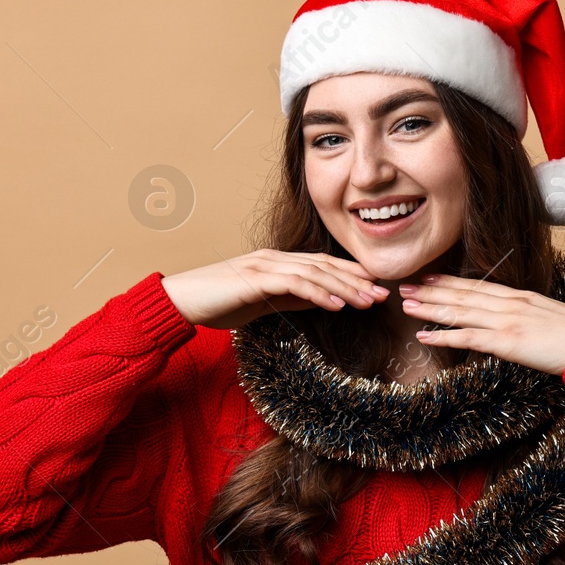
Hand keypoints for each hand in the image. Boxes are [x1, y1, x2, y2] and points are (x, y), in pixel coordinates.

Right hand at [160, 249, 389, 329]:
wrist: (182, 302)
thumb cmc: (218, 303)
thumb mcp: (263, 302)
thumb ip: (292, 299)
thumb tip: (324, 301)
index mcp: (277, 262)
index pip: (322, 264)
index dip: (351, 274)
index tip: (375, 288)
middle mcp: (274, 258)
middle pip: (324, 265)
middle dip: (356, 280)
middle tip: (382, 294)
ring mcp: (264, 266)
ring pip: (314, 273)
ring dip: (344, 288)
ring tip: (367, 301)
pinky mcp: (255, 279)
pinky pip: (294, 284)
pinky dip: (318, 293)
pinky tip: (337, 305)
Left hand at [397, 273, 564, 376]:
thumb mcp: (549, 318)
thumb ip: (528, 317)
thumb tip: (516, 323)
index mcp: (520, 297)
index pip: (478, 286)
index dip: (450, 282)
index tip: (429, 278)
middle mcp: (510, 303)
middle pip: (462, 295)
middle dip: (431, 291)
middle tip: (404, 287)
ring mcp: (507, 321)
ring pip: (459, 311)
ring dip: (430, 308)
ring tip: (406, 306)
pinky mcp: (507, 341)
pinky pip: (468, 338)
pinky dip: (443, 336)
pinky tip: (424, 336)